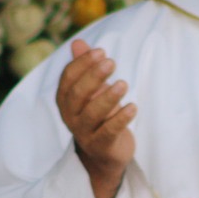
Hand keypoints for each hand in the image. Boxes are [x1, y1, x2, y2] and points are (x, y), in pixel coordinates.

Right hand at [55, 38, 135, 197]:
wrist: (105, 155)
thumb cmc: (98, 116)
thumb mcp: (92, 91)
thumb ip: (85, 68)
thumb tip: (78, 42)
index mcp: (65, 100)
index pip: (68, 78)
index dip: (83, 64)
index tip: (101, 51)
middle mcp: (71, 116)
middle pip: (77, 94)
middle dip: (93, 76)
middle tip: (112, 62)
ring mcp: (84, 133)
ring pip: (92, 113)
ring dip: (108, 97)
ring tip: (123, 83)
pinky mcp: (101, 146)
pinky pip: (109, 131)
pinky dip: (121, 118)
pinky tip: (133, 106)